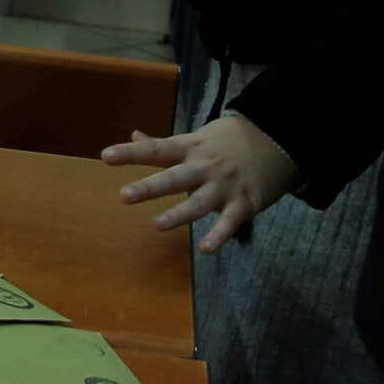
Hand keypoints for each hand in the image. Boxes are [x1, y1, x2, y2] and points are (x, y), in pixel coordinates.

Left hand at [103, 113, 299, 248]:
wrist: (279, 139)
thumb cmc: (229, 141)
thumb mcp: (198, 136)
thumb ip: (165, 142)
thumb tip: (134, 135)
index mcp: (190, 148)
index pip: (156, 150)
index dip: (131, 153)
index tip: (105, 157)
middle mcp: (204, 167)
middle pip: (175, 177)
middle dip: (150, 187)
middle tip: (123, 196)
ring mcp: (225, 186)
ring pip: (199, 203)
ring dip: (179, 215)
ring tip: (156, 225)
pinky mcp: (244, 203)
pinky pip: (229, 223)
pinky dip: (219, 236)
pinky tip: (205, 249)